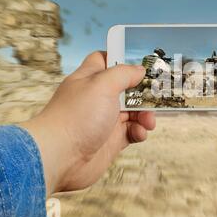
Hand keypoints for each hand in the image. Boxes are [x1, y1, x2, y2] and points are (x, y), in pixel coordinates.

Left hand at [20, 52, 155, 194]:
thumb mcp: (102, 85)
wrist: (60, 157)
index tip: (139, 62)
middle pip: (127, 88)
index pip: (105, 61)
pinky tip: (139, 133)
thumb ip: (124, 74)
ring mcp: (105, 120)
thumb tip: (139, 70)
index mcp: (91, 79)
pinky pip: (133, 132)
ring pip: (134, 112)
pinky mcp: (111, 140)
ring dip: (145, 115)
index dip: (121, 59)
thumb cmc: (76, 117)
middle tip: (156, 96)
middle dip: (143, 92)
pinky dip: (140, 132)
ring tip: (148, 121)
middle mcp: (98, 98)